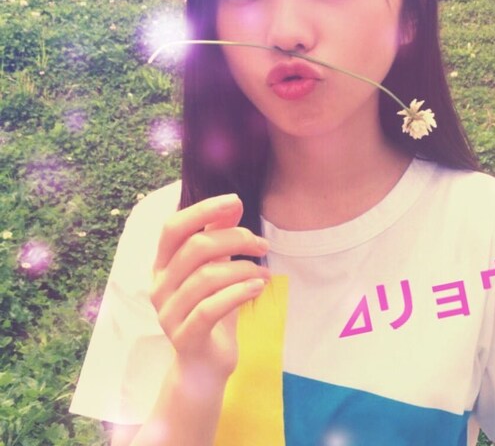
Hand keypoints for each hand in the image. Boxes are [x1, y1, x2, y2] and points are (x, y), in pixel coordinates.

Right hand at [150, 193, 270, 379]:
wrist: (205, 364)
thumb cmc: (212, 307)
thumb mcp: (216, 268)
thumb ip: (218, 236)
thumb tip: (233, 203)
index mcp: (163, 264)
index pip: (173, 228)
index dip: (203, 211)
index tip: (235, 201)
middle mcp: (159, 286)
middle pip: (195, 248)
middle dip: (235, 239)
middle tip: (263, 244)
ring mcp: (169, 313)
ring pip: (206, 277)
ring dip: (244, 269)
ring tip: (265, 273)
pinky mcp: (185, 337)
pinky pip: (211, 308)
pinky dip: (239, 292)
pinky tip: (259, 287)